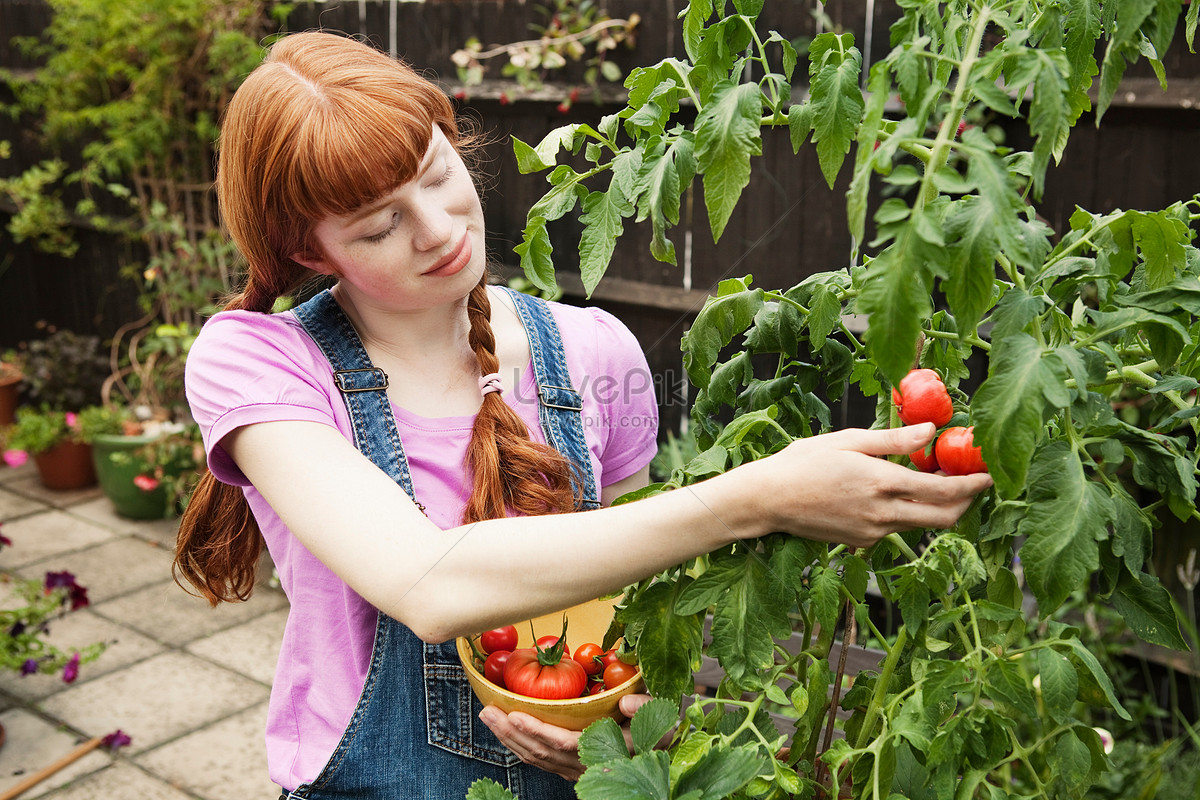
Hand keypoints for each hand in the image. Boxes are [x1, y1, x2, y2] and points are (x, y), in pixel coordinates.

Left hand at [478, 695, 670, 780]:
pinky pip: (539, 758)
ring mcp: (574, 768)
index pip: (563, 744)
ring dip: (509, 738)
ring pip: (536, 757)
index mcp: (602, 751)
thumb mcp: (659, 716)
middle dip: (511, 733)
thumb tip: (627, 704)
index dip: (538, 731)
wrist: (662, 746)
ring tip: (488, 716)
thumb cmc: (658, 728)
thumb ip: (644, 709)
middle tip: (488, 712)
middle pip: (540, 752)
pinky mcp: (569, 766)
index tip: (516, 715)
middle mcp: (583, 765)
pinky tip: (505, 730)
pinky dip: (519, 744)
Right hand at [753, 423, 992, 547]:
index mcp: (881, 482)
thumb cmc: (802, 464)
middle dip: (966, 502)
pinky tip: (896, 493)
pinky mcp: (862, 541)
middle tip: (973, 482)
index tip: (989, 474)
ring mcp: (872, 532)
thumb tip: (930, 432)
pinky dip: (907, 512)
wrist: (768, 501)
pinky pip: (896, 528)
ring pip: (921, 524)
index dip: (974, 484)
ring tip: (935, 481)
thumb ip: (893, 440)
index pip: (944, 491)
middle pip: (944, 517)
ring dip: (936, 506)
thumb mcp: (848, 441)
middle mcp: (882, 513)